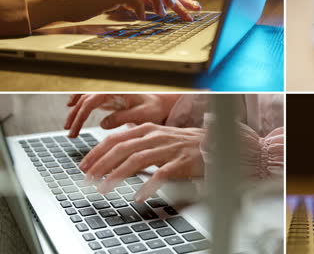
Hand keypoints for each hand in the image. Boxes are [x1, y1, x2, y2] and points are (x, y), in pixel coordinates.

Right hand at [64, 94, 177, 137]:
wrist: (163, 103)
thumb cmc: (156, 107)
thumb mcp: (143, 114)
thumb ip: (123, 118)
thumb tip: (103, 124)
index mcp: (118, 91)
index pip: (91, 101)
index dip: (80, 116)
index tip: (74, 130)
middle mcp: (111, 89)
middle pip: (85, 99)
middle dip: (75, 116)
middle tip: (70, 133)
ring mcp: (109, 92)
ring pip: (85, 98)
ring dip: (75, 111)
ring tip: (69, 127)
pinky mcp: (109, 97)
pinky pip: (90, 97)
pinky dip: (79, 100)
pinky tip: (71, 106)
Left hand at [79, 123, 204, 201]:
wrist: (217, 142)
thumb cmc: (185, 143)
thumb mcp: (159, 137)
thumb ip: (138, 141)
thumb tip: (114, 150)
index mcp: (148, 129)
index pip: (116, 138)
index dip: (97, 152)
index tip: (84, 165)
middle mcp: (156, 136)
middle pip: (122, 149)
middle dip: (101, 164)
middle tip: (88, 179)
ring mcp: (169, 148)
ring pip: (137, 160)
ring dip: (117, 175)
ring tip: (104, 188)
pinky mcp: (181, 162)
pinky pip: (161, 175)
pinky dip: (148, 186)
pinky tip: (138, 196)